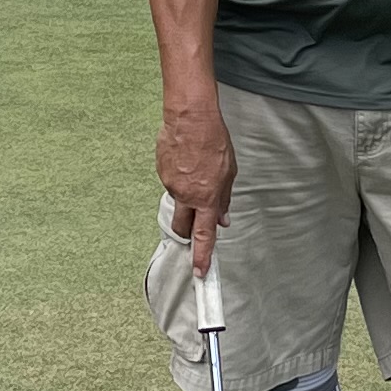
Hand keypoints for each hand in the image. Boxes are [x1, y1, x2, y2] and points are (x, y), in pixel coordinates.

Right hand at [158, 103, 235, 266]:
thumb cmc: (213, 141)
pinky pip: (171, 182)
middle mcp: (186, 195)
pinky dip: (179, 176)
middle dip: (187, 232)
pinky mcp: (161, 172)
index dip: (202, 256)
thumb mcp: (229, 172)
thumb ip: (224, 199)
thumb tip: (223, 219)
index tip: (199, 271)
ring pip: (178, 200)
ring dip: (186, 194)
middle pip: (182, 226)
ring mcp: (170, 185)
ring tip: (196, 169)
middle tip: (194, 226)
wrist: (190, 119)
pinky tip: (186, 160)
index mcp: (206, 198)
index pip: (204, 235)